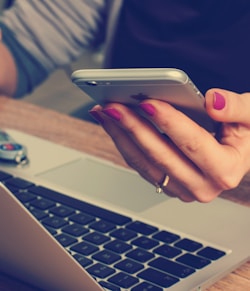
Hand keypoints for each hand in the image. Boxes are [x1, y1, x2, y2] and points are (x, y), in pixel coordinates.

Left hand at [89, 89, 249, 201]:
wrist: (237, 152)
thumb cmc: (244, 133)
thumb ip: (237, 108)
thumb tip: (212, 102)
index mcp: (225, 170)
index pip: (192, 144)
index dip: (169, 122)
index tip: (147, 102)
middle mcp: (202, 186)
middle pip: (161, 156)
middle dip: (134, 128)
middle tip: (113, 106)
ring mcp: (181, 188)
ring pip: (144, 163)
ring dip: (122, 136)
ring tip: (105, 112)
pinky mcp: (167, 183)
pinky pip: (140, 165)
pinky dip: (124, 143)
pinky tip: (113, 124)